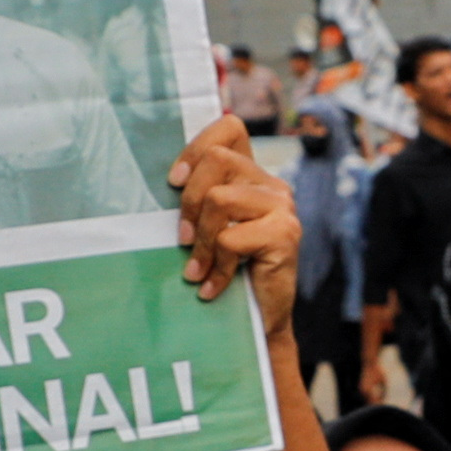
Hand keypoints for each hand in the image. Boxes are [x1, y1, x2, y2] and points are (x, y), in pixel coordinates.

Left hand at [168, 113, 294, 307]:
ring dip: (200, 241)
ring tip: (196, 270)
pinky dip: (215, 267)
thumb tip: (165, 182)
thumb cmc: (228, 274)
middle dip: (188, 202)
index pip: (230, 128)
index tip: (174, 182)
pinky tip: (212, 286)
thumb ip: (199, 201)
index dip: (196, 147)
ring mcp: (282, 207)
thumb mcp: (209, 229)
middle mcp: (272, 184)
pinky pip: (230, 238)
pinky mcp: (285, 234)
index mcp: (252, 176)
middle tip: (182, 240)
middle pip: (217, 160)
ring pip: (219, 199)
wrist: (260, 322)